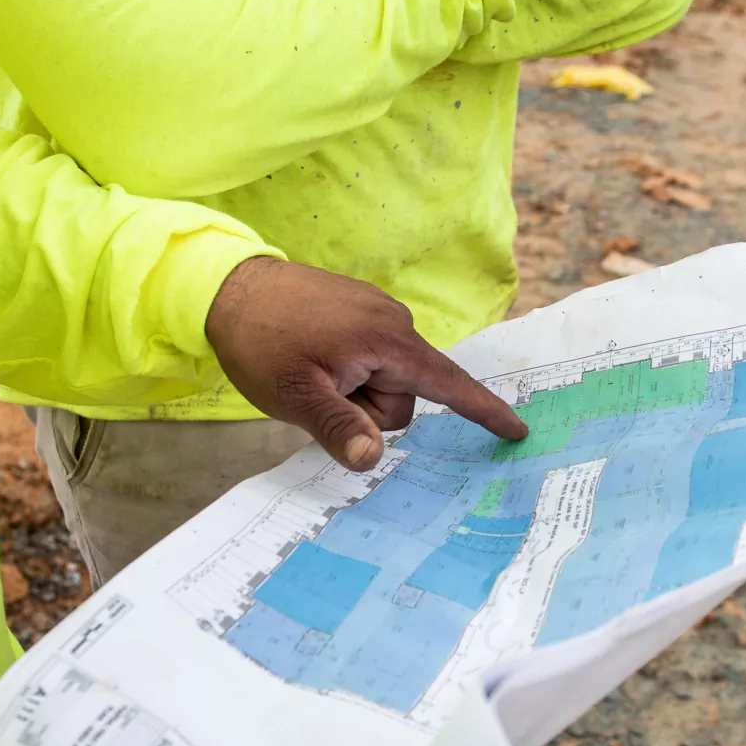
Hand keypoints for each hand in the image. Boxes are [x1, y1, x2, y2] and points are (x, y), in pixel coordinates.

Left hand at [205, 257, 527, 471]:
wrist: (227, 285)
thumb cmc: (260, 341)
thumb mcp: (294, 396)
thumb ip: (339, 429)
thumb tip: (373, 459)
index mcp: (387, 341)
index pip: (448, 384)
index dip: (483, 412)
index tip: (518, 432)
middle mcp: (393, 322)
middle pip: (403, 398)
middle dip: (366, 410)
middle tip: (317, 391)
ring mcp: (376, 313)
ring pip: (383, 381)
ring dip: (353, 391)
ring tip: (309, 370)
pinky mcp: (359, 311)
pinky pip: (369, 359)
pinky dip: (348, 372)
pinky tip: (312, 358)